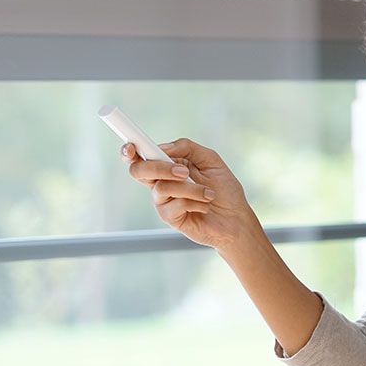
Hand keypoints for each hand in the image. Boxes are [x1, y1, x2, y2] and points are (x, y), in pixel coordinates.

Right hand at [119, 137, 257, 250]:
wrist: (236, 218)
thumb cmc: (224, 189)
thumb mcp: (210, 160)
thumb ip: (187, 148)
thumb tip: (164, 147)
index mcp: (167, 166)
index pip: (140, 156)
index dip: (129, 150)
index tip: (130, 146)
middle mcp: (161, 183)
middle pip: (139, 171)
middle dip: (158, 167)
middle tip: (184, 172)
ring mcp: (163, 201)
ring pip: (162, 188)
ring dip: (191, 189)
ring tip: (209, 194)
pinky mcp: (170, 218)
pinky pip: (174, 205)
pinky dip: (195, 202)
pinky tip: (205, 206)